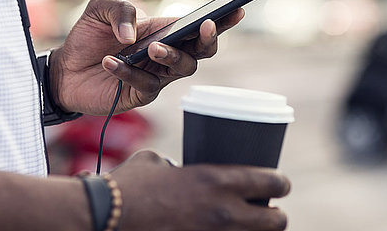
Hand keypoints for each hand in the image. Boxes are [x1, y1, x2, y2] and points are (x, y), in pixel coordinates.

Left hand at [49, 0, 243, 114]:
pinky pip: (147, 84)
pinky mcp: (140, 94)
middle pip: (201, 51)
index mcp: (163, 31)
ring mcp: (156, 76)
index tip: (237, 9)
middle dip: (208, 39)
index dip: (221, 20)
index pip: (197, 26)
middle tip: (205, 26)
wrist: (63, 69)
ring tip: (151, 47)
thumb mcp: (99, 10)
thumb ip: (119, 9)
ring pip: (182, 69)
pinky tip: (110, 62)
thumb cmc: (87, 37)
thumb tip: (135, 34)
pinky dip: (130, 72)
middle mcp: (166, 55)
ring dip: (172, 56)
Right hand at [110, 151, 289, 230]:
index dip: (281, 183)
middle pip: (277, 221)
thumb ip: (177, 168)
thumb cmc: (129, 185)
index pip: (271, 182)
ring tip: (246, 225)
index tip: (279, 184)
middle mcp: (224, 212)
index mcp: (217, 180)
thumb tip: (177, 172)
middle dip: (275, 216)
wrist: (105, 216)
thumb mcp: (158, 163)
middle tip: (266, 210)